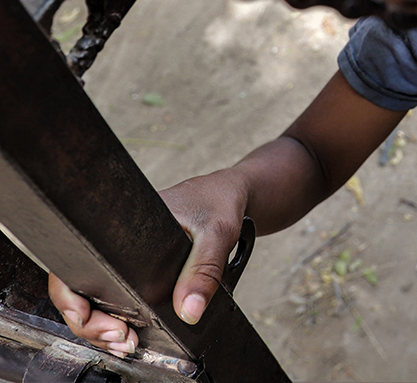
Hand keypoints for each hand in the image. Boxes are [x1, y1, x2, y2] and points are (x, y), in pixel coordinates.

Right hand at [48, 169, 249, 350]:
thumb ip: (204, 270)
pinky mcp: (138, 270)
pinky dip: (117, 319)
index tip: (92, 319)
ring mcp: (124, 258)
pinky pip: (116, 298)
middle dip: (90, 323)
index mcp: (120, 227)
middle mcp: (114, 244)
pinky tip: (130, 334)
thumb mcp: (216, 233)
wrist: (228, 193)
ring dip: (102, 326)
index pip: (73, 264)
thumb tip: (189, 311)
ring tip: (127, 342)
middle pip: (76, 290)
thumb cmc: (217, 201)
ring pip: (92, 299)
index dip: (70, 298)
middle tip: (121, 337)